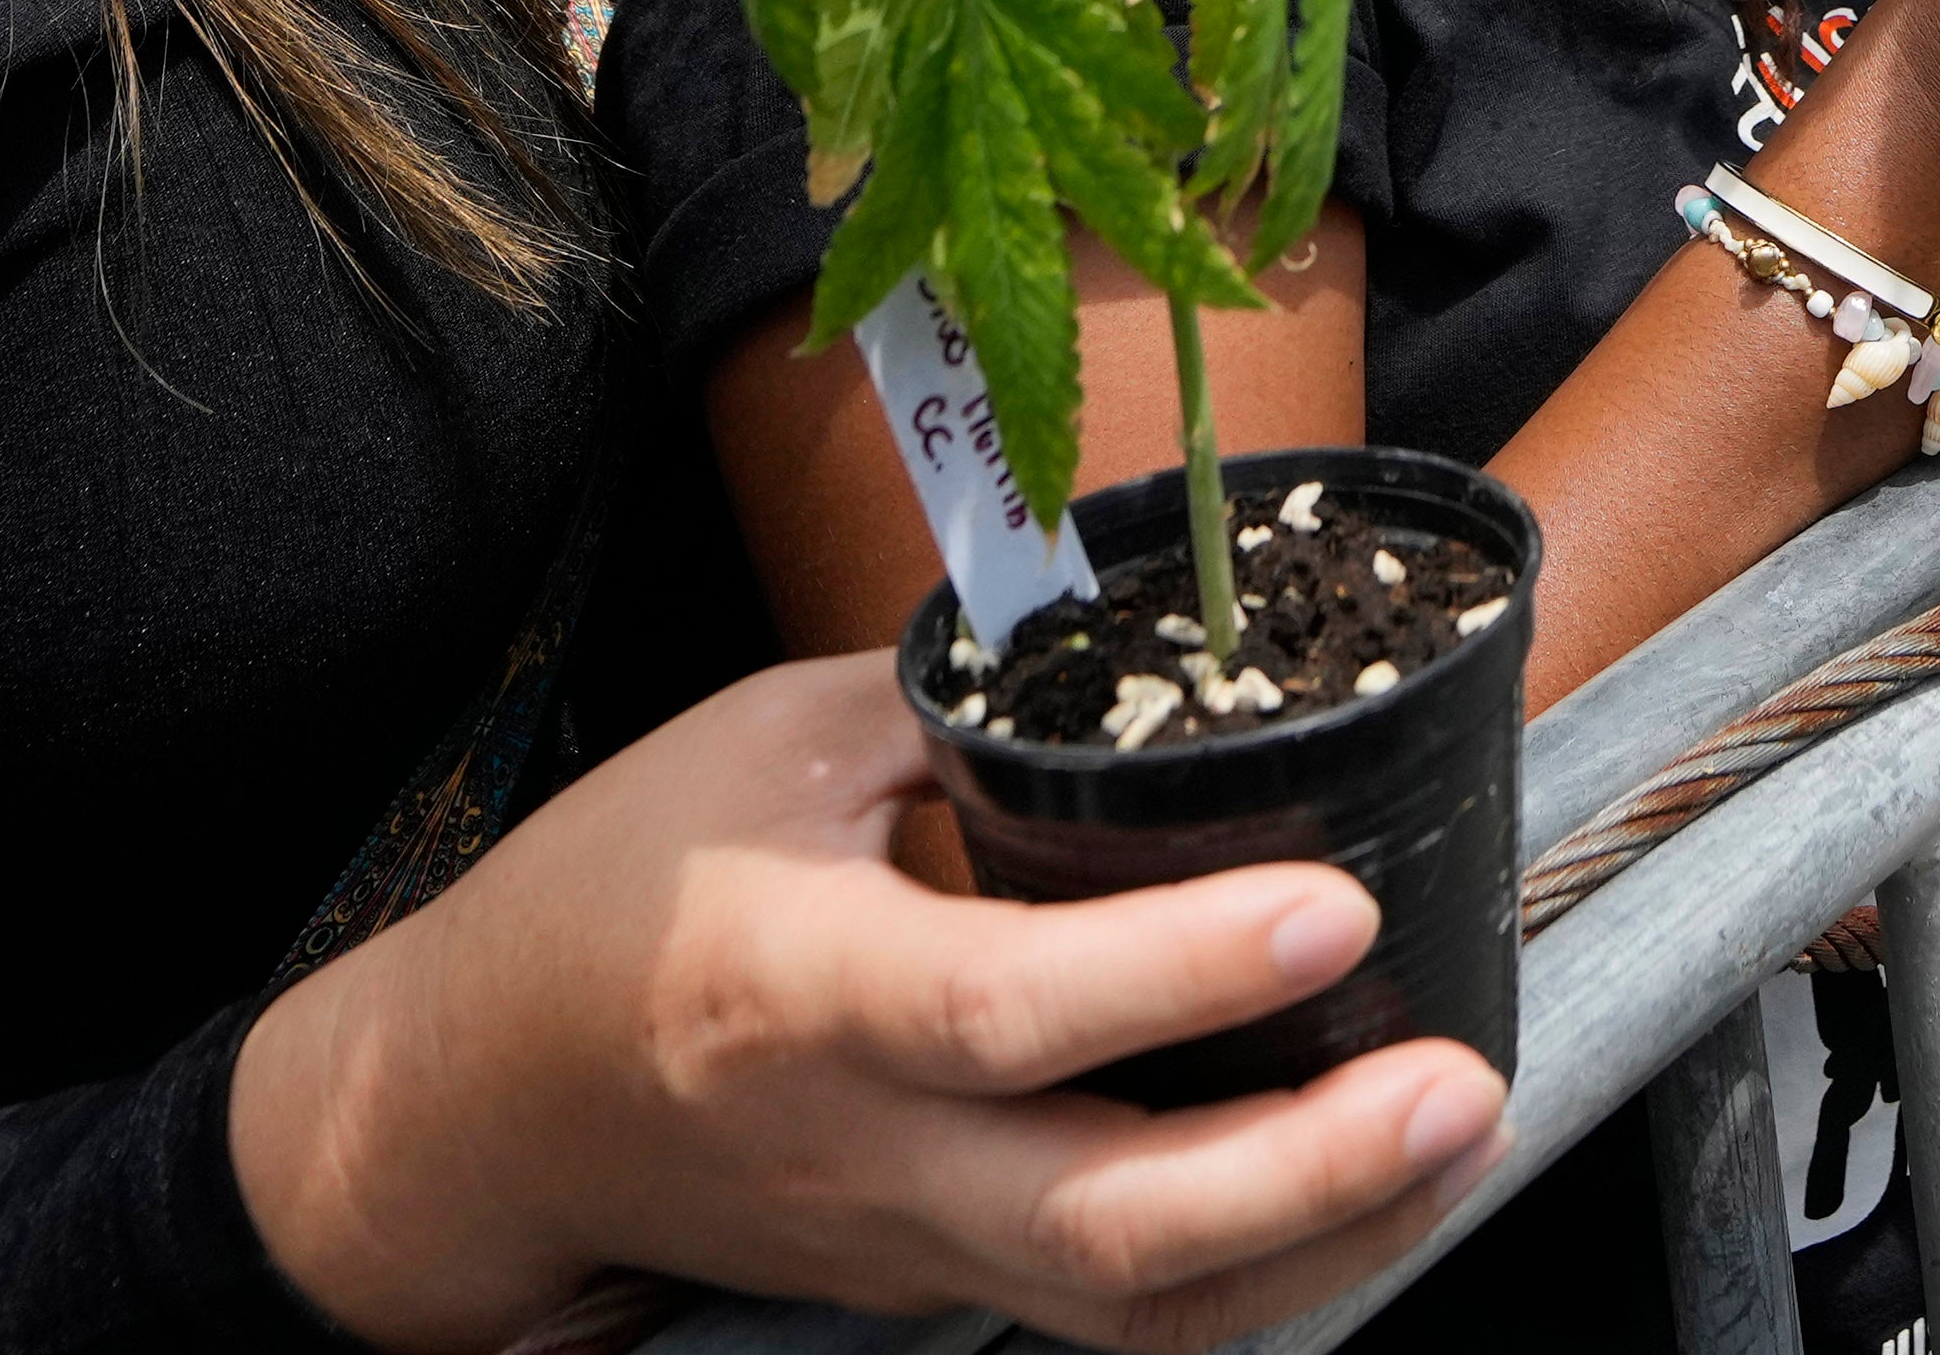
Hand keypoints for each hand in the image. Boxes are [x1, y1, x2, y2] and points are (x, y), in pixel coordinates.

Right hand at [231, 657, 1509, 1354]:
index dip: (1181, 971)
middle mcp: (861, 1149)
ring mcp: (903, 1241)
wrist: (478, 1108)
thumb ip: (957, 707)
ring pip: (1130, 1301)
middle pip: (1103, 1222)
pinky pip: (1112, 1304)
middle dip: (1309, 1170)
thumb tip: (1142, 650)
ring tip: (1458, 1130)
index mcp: (798, 989)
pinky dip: (1257, 1265)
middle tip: (1460, 1081)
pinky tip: (1368, 1187)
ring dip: (1321, 1237)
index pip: (1006, 1007)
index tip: (1332, 904)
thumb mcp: (765, 746)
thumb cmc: (616, 896)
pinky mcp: (932, 1282)